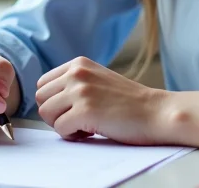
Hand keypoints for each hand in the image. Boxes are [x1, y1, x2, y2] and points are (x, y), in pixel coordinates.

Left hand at [35, 57, 170, 144]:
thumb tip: (46, 100)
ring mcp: (80, 91)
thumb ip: (75, 82)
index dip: (54, 102)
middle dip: (55, 114)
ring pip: (46, 114)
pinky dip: (73, 136)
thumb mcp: (98, 79)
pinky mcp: (85, 111)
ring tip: (85, 126)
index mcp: (78, 63)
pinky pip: (60, 129)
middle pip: (40, 99)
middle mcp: (76, 73)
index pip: (43, 84)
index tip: (73, 109)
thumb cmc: (129, 102)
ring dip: (63, 125)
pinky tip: (92, 132)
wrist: (158, 112)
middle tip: (77, 120)